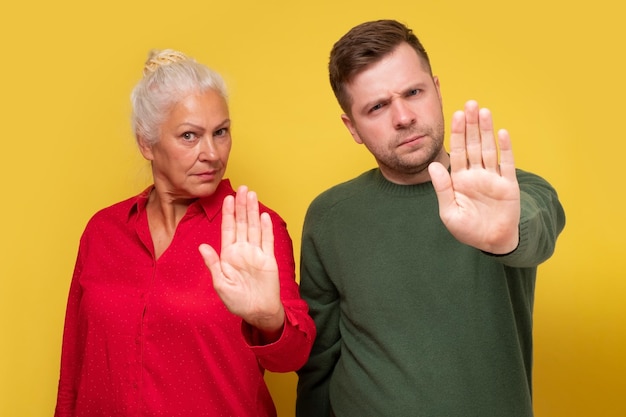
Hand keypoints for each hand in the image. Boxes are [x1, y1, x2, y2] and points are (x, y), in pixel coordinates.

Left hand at [199, 185, 284, 338]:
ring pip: (254, 227)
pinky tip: (264, 216)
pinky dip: (266, 228)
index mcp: (229, 255)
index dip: (228, 213)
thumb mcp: (220, 283)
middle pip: (242, 223)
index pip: (228, 229)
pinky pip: (267, 241)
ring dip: (253, 211)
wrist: (257, 312)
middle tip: (242, 188)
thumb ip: (213, 264)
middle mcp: (242, 250)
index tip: (228, 198)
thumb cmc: (237, 301)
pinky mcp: (268, 259)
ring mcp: (256, 253)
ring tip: (252, 195)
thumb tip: (202, 247)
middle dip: (242, 205)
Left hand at [428, 100, 520, 253]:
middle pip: (473, 145)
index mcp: (459, 179)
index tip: (455, 115)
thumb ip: (442, 188)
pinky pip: (506, 163)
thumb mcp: (449, 211)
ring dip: (486, 131)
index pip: (457, 151)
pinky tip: (501, 133)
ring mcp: (493, 178)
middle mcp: (476, 174)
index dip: (457, 133)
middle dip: (471, 125)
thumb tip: (432, 165)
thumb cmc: (467, 230)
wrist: (491, 243)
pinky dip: (504, 148)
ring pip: (489, 149)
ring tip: (484, 111)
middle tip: (470, 103)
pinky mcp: (508, 185)